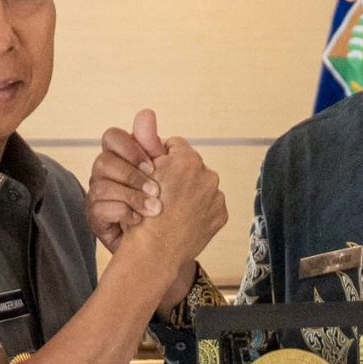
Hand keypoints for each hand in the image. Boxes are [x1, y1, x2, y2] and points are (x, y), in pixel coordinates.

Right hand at [87, 110, 167, 252]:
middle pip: (104, 160)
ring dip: (133, 197)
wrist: (161, 248)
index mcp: (122, 156)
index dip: (133, 149)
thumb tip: (146, 112)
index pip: (113, 137)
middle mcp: (105, 173)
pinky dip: (124, 215)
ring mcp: (97, 195)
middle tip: (156, 189)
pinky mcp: (95, 217)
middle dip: (132, 175)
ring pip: (101, 184)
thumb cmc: (166, 207)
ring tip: (155, 210)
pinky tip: (140, 222)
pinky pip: (100, 209)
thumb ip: (158, 147)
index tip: (155, 166)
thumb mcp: (169, 174)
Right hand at [120, 138, 226, 279]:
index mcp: (186, 160)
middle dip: (179, 176)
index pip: (175, 147)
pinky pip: (210, 205)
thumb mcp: (141, 173)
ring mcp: (216, 196)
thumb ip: (147, 142)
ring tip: (173, 209)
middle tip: (163, 193)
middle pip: (190, 166)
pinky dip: (199, 211)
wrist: (154, 251)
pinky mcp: (221, 215)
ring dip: (190, 194)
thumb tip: (147, 113)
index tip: (154, 173)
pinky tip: (184, 220)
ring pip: (201, 186)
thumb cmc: (142, 212)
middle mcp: (207, 174)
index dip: (161, 159)